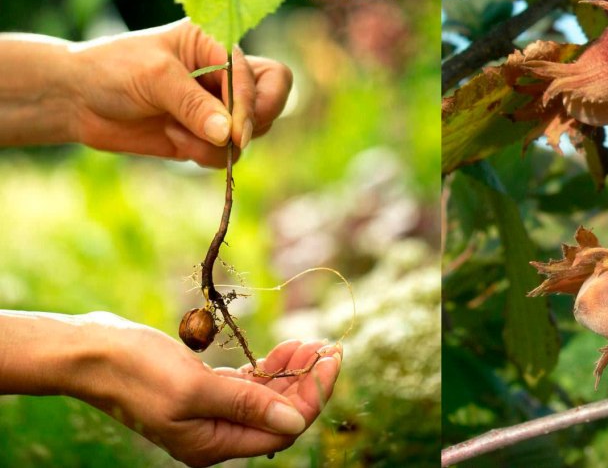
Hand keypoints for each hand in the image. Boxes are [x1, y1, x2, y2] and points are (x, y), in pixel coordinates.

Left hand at [70, 19, 291, 165]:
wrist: (75, 99)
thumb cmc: (112, 70)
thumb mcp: (154, 77)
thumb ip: (194, 105)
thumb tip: (230, 135)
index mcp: (217, 44)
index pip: (258, 75)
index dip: (250, 104)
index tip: (236, 133)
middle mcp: (224, 73)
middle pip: (272, 97)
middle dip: (255, 121)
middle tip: (233, 139)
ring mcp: (217, 106)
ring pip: (252, 132)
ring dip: (220, 143)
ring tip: (177, 132)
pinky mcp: (205, 135)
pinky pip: (226, 153)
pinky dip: (205, 155)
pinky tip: (172, 139)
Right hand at [76, 313, 339, 467]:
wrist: (94, 353)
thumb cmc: (139, 371)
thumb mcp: (196, 388)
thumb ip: (247, 405)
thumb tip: (296, 421)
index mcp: (214, 443)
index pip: (283, 427)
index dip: (313, 395)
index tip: (332, 359)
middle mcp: (216, 434)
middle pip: (279, 413)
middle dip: (307, 381)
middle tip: (327, 346)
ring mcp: (210, 412)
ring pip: (266, 397)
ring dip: (291, 372)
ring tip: (311, 344)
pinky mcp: (204, 391)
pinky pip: (248, 386)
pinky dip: (269, 369)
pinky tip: (284, 350)